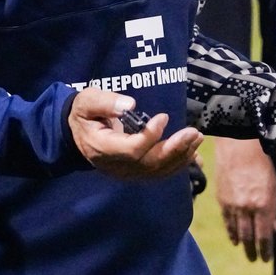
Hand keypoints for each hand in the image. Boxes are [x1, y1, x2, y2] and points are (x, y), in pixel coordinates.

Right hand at [68, 88, 201, 180]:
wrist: (78, 134)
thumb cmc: (84, 114)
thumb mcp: (86, 102)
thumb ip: (105, 102)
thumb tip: (130, 104)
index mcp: (102, 148)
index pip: (132, 149)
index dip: (150, 136)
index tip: (163, 116)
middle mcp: (116, 166)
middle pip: (150, 163)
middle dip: (175, 148)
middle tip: (193, 132)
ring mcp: (126, 172)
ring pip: (158, 170)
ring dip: (181, 156)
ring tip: (197, 138)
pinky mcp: (135, 172)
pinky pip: (159, 173)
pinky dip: (178, 164)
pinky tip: (194, 155)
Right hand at [213, 138, 275, 261]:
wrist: (239, 149)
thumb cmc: (262, 167)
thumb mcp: (274, 188)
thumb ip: (274, 211)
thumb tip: (275, 230)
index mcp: (263, 205)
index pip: (264, 236)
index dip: (266, 250)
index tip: (266, 259)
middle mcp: (247, 208)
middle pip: (249, 238)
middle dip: (253, 251)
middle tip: (255, 259)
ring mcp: (233, 206)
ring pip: (237, 232)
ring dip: (242, 245)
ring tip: (246, 253)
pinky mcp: (222, 201)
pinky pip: (227, 222)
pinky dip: (231, 233)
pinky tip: (234, 240)